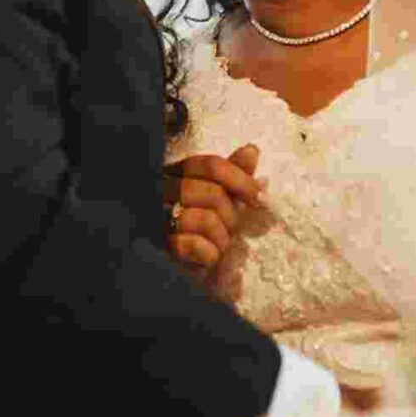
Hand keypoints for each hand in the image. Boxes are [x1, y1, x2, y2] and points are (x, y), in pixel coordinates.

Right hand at [164, 144, 264, 272]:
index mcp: (176, 173)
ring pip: (201, 219)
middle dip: (229, 213)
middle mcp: (162, 192)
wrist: (179, 266)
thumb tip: (251, 150)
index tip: (258, 197)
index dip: (239, 179)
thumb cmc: (200, 226)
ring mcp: (157, 219)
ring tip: (219, 244)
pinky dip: (208, 253)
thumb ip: (233, 173)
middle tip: (232, 228)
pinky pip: (190, 244)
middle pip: (209, 192)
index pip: (211, 165)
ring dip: (220, 237)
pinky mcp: (159, 246)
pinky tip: (208, 257)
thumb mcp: (218, 196)